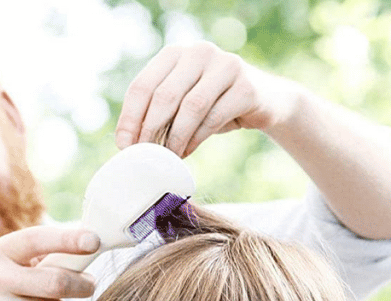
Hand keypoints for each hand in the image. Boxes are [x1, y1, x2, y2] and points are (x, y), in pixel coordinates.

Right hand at [0, 225, 98, 300]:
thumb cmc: (12, 289)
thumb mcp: (21, 264)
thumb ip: (52, 255)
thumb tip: (95, 243)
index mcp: (2, 251)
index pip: (37, 240)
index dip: (68, 240)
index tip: (94, 241)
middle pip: (56, 282)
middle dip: (82, 285)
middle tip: (89, 285)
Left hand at [115, 41, 296, 157]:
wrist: (265, 101)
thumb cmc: (214, 105)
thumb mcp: (183, 102)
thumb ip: (158, 112)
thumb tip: (126, 142)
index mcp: (175, 54)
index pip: (143, 85)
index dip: (130, 118)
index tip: (124, 145)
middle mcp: (199, 53)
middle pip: (165, 95)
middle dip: (151, 130)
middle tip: (145, 156)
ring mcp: (225, 66)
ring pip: (190, 107)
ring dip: (175, 138)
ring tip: (168, 157)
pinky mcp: (246, 86)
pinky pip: (214, 117)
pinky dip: (196, 139)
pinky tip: (187, 151)